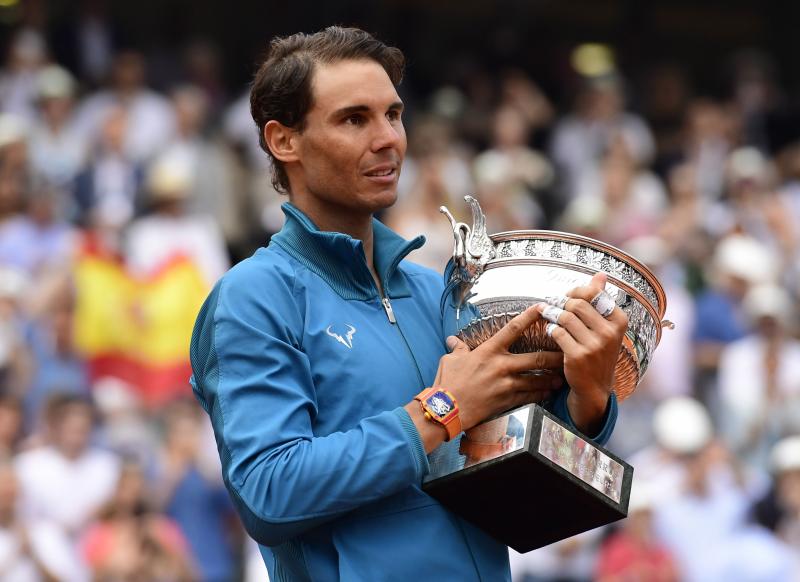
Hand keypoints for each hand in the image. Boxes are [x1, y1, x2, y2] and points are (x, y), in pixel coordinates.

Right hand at [433, 306, 563, 430]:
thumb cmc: (447, 382)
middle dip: (554, 356)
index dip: (530, 316)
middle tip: (567, 352)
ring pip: (537, 380)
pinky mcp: (506, 401)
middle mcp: (501, 365)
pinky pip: (529, 397)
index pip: (513, 328)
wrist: (446, 409)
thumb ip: (458, 349)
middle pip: (535, 358)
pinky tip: (549, 393)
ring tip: (563, 377)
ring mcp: (506, 384)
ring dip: (551, 378)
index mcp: (488, 351)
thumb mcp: (450, 360)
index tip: (543, 308)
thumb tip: (453, 341)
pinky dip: (540, 394)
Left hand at [537, 272, 626, 432]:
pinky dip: (551, 329)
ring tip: (548, 315)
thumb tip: (600, 274)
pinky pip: (557, 332)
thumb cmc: (598, 351)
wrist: (594, 386)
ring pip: (565, 317)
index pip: (593, 293)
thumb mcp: (605, 326)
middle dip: (561, 303)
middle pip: (576, 304)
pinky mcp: (578, 355)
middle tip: (553, 305)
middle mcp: (610, 332)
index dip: (575, 292)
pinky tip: (551, 331)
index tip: (567, 297)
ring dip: (552, 314)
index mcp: (619, 321)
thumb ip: (602, 299)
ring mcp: (595, 345)